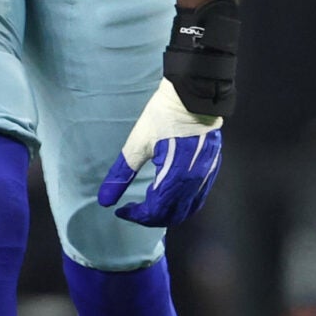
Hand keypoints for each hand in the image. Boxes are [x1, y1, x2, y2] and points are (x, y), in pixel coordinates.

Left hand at [99, 79, 223, 227]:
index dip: (136, 216)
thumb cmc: (163, 116)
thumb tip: (104, 200)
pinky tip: (169, 198)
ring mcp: (205, 176)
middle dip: (150, 218)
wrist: (192, 96)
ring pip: (187, 210)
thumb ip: (121, 174)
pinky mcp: (211, 170)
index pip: (154, 212)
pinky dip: (181, 206)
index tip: (121, 210)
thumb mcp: (137, 143)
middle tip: (133, 211)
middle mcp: (193, 182)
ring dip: (166, 214)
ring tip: (149, 207)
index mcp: (174, 177)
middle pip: (171, 216)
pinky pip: (198, 199)